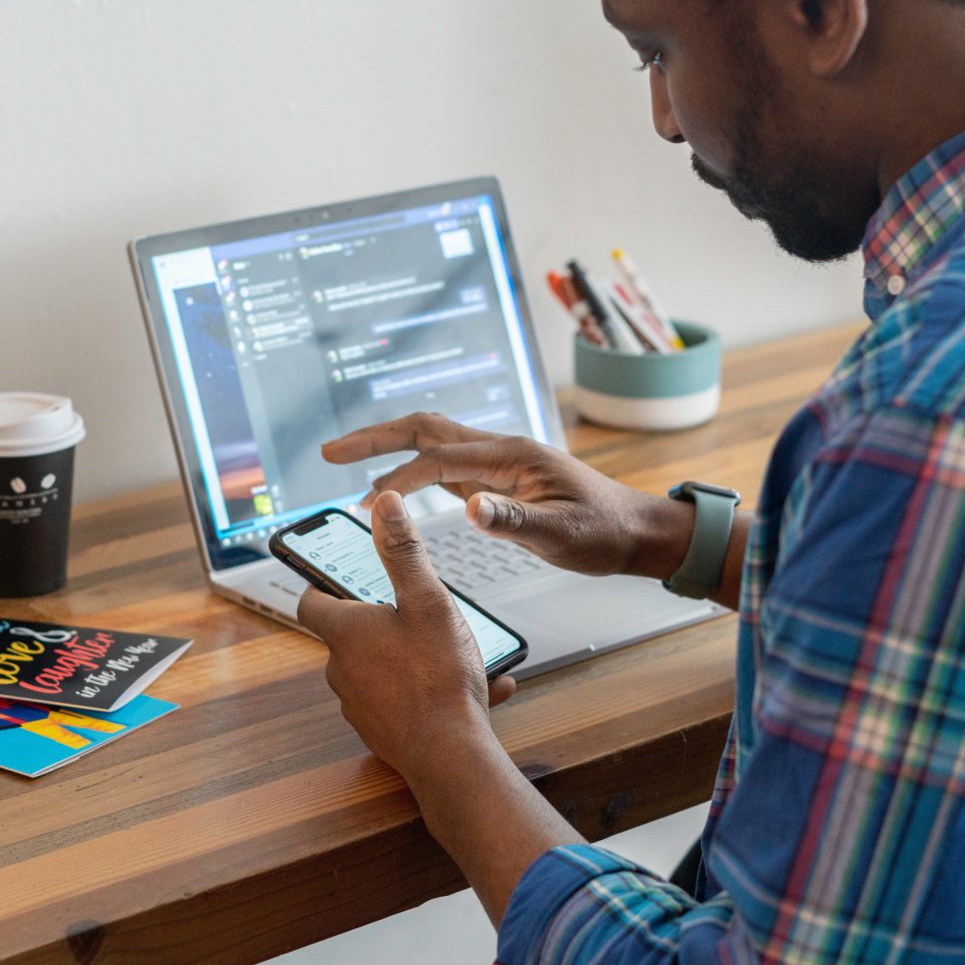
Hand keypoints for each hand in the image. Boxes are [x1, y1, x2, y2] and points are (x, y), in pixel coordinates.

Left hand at [297, 491, 514, 780]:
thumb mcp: (427, 601)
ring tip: (461, 655)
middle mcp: (342, 670)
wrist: (450, 756)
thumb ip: (404, 552)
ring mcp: (359, 705)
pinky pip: (404, 701)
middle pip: (351, 635)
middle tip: (419, 612)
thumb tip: (385, 504)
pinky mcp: (382, 732)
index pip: (311, 602)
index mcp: (346, 632)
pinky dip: (431, 691)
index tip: (338, 575)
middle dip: (383, 622)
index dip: (322, 585)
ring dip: (414, 658)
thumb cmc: (437, 677)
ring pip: (382, 669)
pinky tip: (477, 689)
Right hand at [321, 412, 696, 579]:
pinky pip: (445, 465)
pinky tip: (394, 485)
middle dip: (375, 437)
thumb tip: (470, 510)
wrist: (634, 531)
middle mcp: (499, 451)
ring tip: (347, 463)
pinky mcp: (498, 481)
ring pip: (433, 442)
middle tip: (329, 452)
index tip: (358, 490)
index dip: (394, 471)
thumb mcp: (562, 535)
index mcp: (511, 456)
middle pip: (425, 429)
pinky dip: (412, 469)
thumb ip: (516, 522)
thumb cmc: (604, 532)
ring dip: (389, 449)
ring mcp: (497, 464)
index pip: (438, 457)